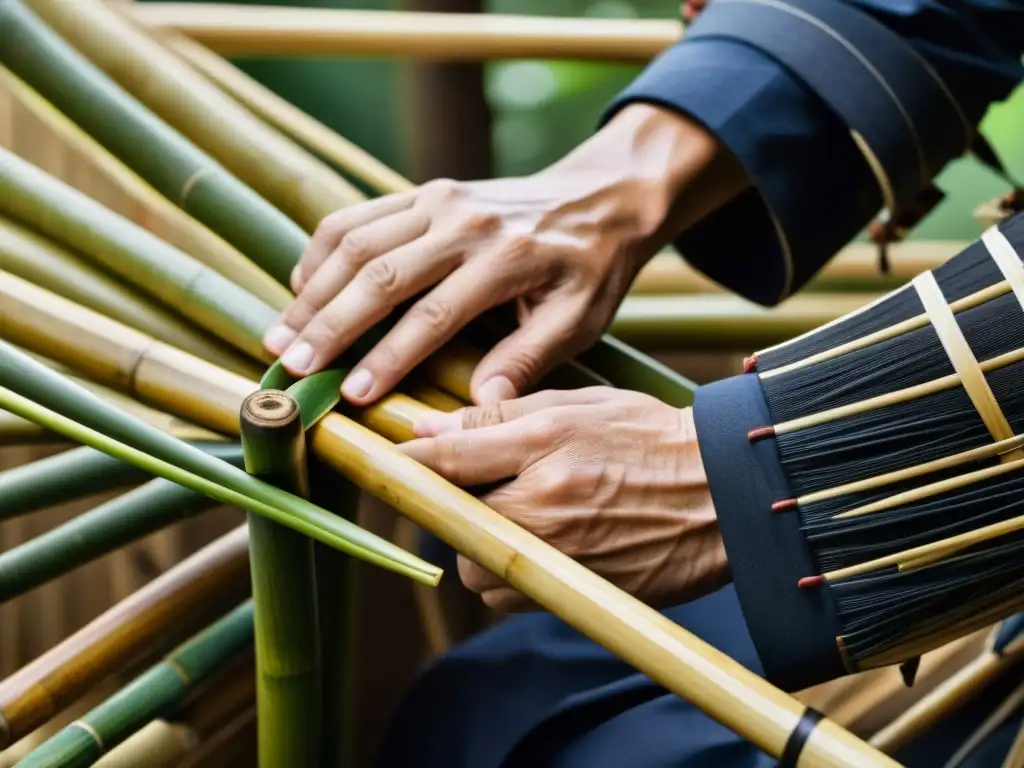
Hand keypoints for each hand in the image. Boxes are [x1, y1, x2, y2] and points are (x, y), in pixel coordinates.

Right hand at [264, 104, 745, 405]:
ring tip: (281, 336)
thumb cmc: (590, 268)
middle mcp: (464, 222)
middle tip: (291, 368)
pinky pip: (358, 215)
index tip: (353, 395)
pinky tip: (303, 289)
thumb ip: (530, 357)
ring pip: (356, 240)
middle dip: (330, 325)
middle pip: (379, 274)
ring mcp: (438, 200)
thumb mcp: (579, 318)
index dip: (389, 356)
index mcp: (507, 258)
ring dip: (313, 290)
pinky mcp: (423, 191)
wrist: (600, 198)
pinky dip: (322, 251)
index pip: (434, 313)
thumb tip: (481, 403)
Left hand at [399, 387, 729, 611]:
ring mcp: (557, 555)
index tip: (379, 455)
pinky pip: (507, 595)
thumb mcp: (579, 405)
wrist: (724, 495)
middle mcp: (544, 505)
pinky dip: (507, 575)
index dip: (404, 459)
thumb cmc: (652, 438)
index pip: (448, 456)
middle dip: (451, 504)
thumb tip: (429, 426)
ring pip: (473, 567)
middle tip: (478, 485)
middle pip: (450, 518)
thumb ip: (501, 417)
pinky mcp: (570, 593)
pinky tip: (540, 546)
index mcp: (544, 445)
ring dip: (478, 545)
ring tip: (519, 516)